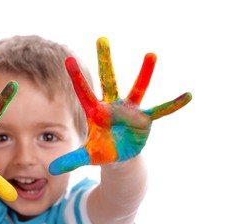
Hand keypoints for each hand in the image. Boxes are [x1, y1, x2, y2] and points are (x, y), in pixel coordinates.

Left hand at [49, 37, 191, 174]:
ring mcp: (129, 111)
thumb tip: (51, 169)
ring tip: (150, 55)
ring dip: (144, 73)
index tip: (68, 60)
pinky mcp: (144, 120)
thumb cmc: (101, 151)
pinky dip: (172, 105)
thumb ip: (71, 160)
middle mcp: (112, 106)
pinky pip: (160, 111)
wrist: (120, 156)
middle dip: (104, 61)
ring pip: (137, 89)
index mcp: (95, 112)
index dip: (76, 78)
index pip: (83, 92)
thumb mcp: (87, 156)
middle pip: (108, 80)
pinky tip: (188, 96)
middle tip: (101, 39)